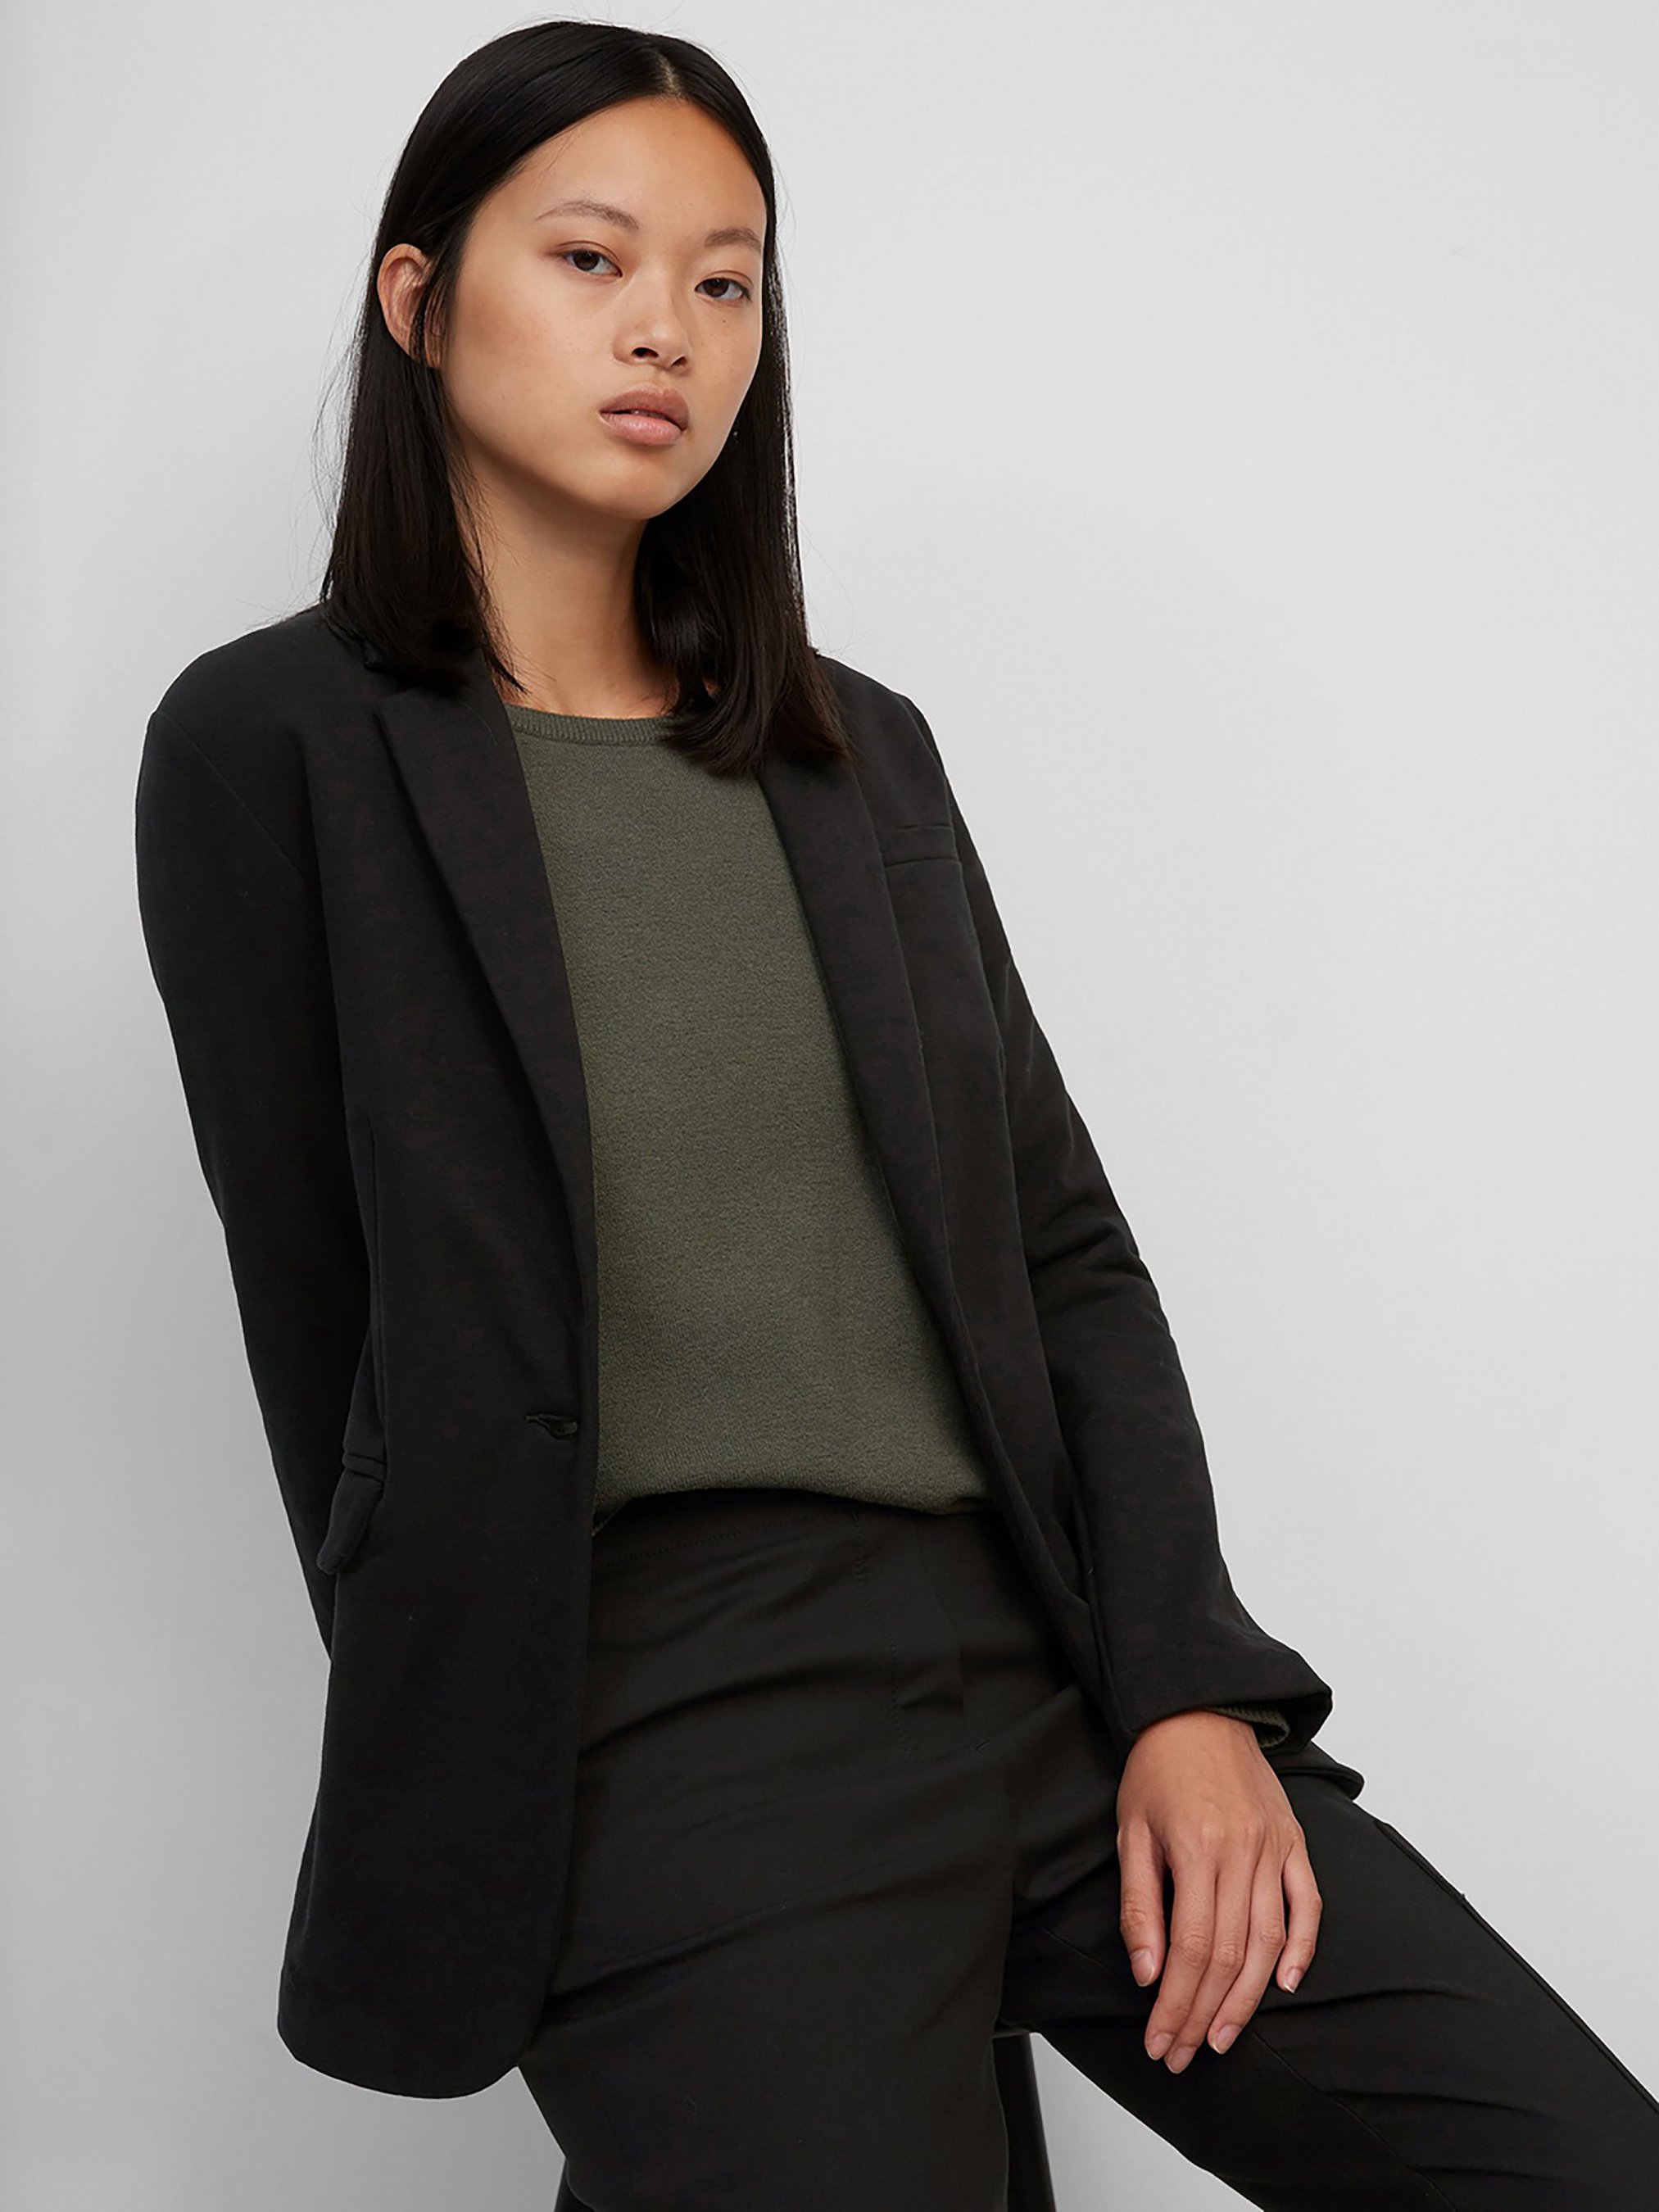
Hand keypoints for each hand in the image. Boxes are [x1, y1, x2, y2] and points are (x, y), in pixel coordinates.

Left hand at [1116, 1708, 1320, 2071]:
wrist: (1199, 1711)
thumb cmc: (1157, 1770)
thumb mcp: (1130, 1832)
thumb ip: (1140, 1906)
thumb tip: (1147, 1975)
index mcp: (1197, 1849)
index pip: (1189, 1949)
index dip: (1175, 2003)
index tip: (1160, 2041)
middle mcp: (1243, 1852)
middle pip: (1229, 1955)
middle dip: (1204, 2014)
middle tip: (1185, 2053)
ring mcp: (1275, 1848)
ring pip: (1269, 1941)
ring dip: (1247, 1999)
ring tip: (1223, 2036)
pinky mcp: (1295, 1842)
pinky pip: (1309, 1904)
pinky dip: (1303, 1948)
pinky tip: (1286, 1984)